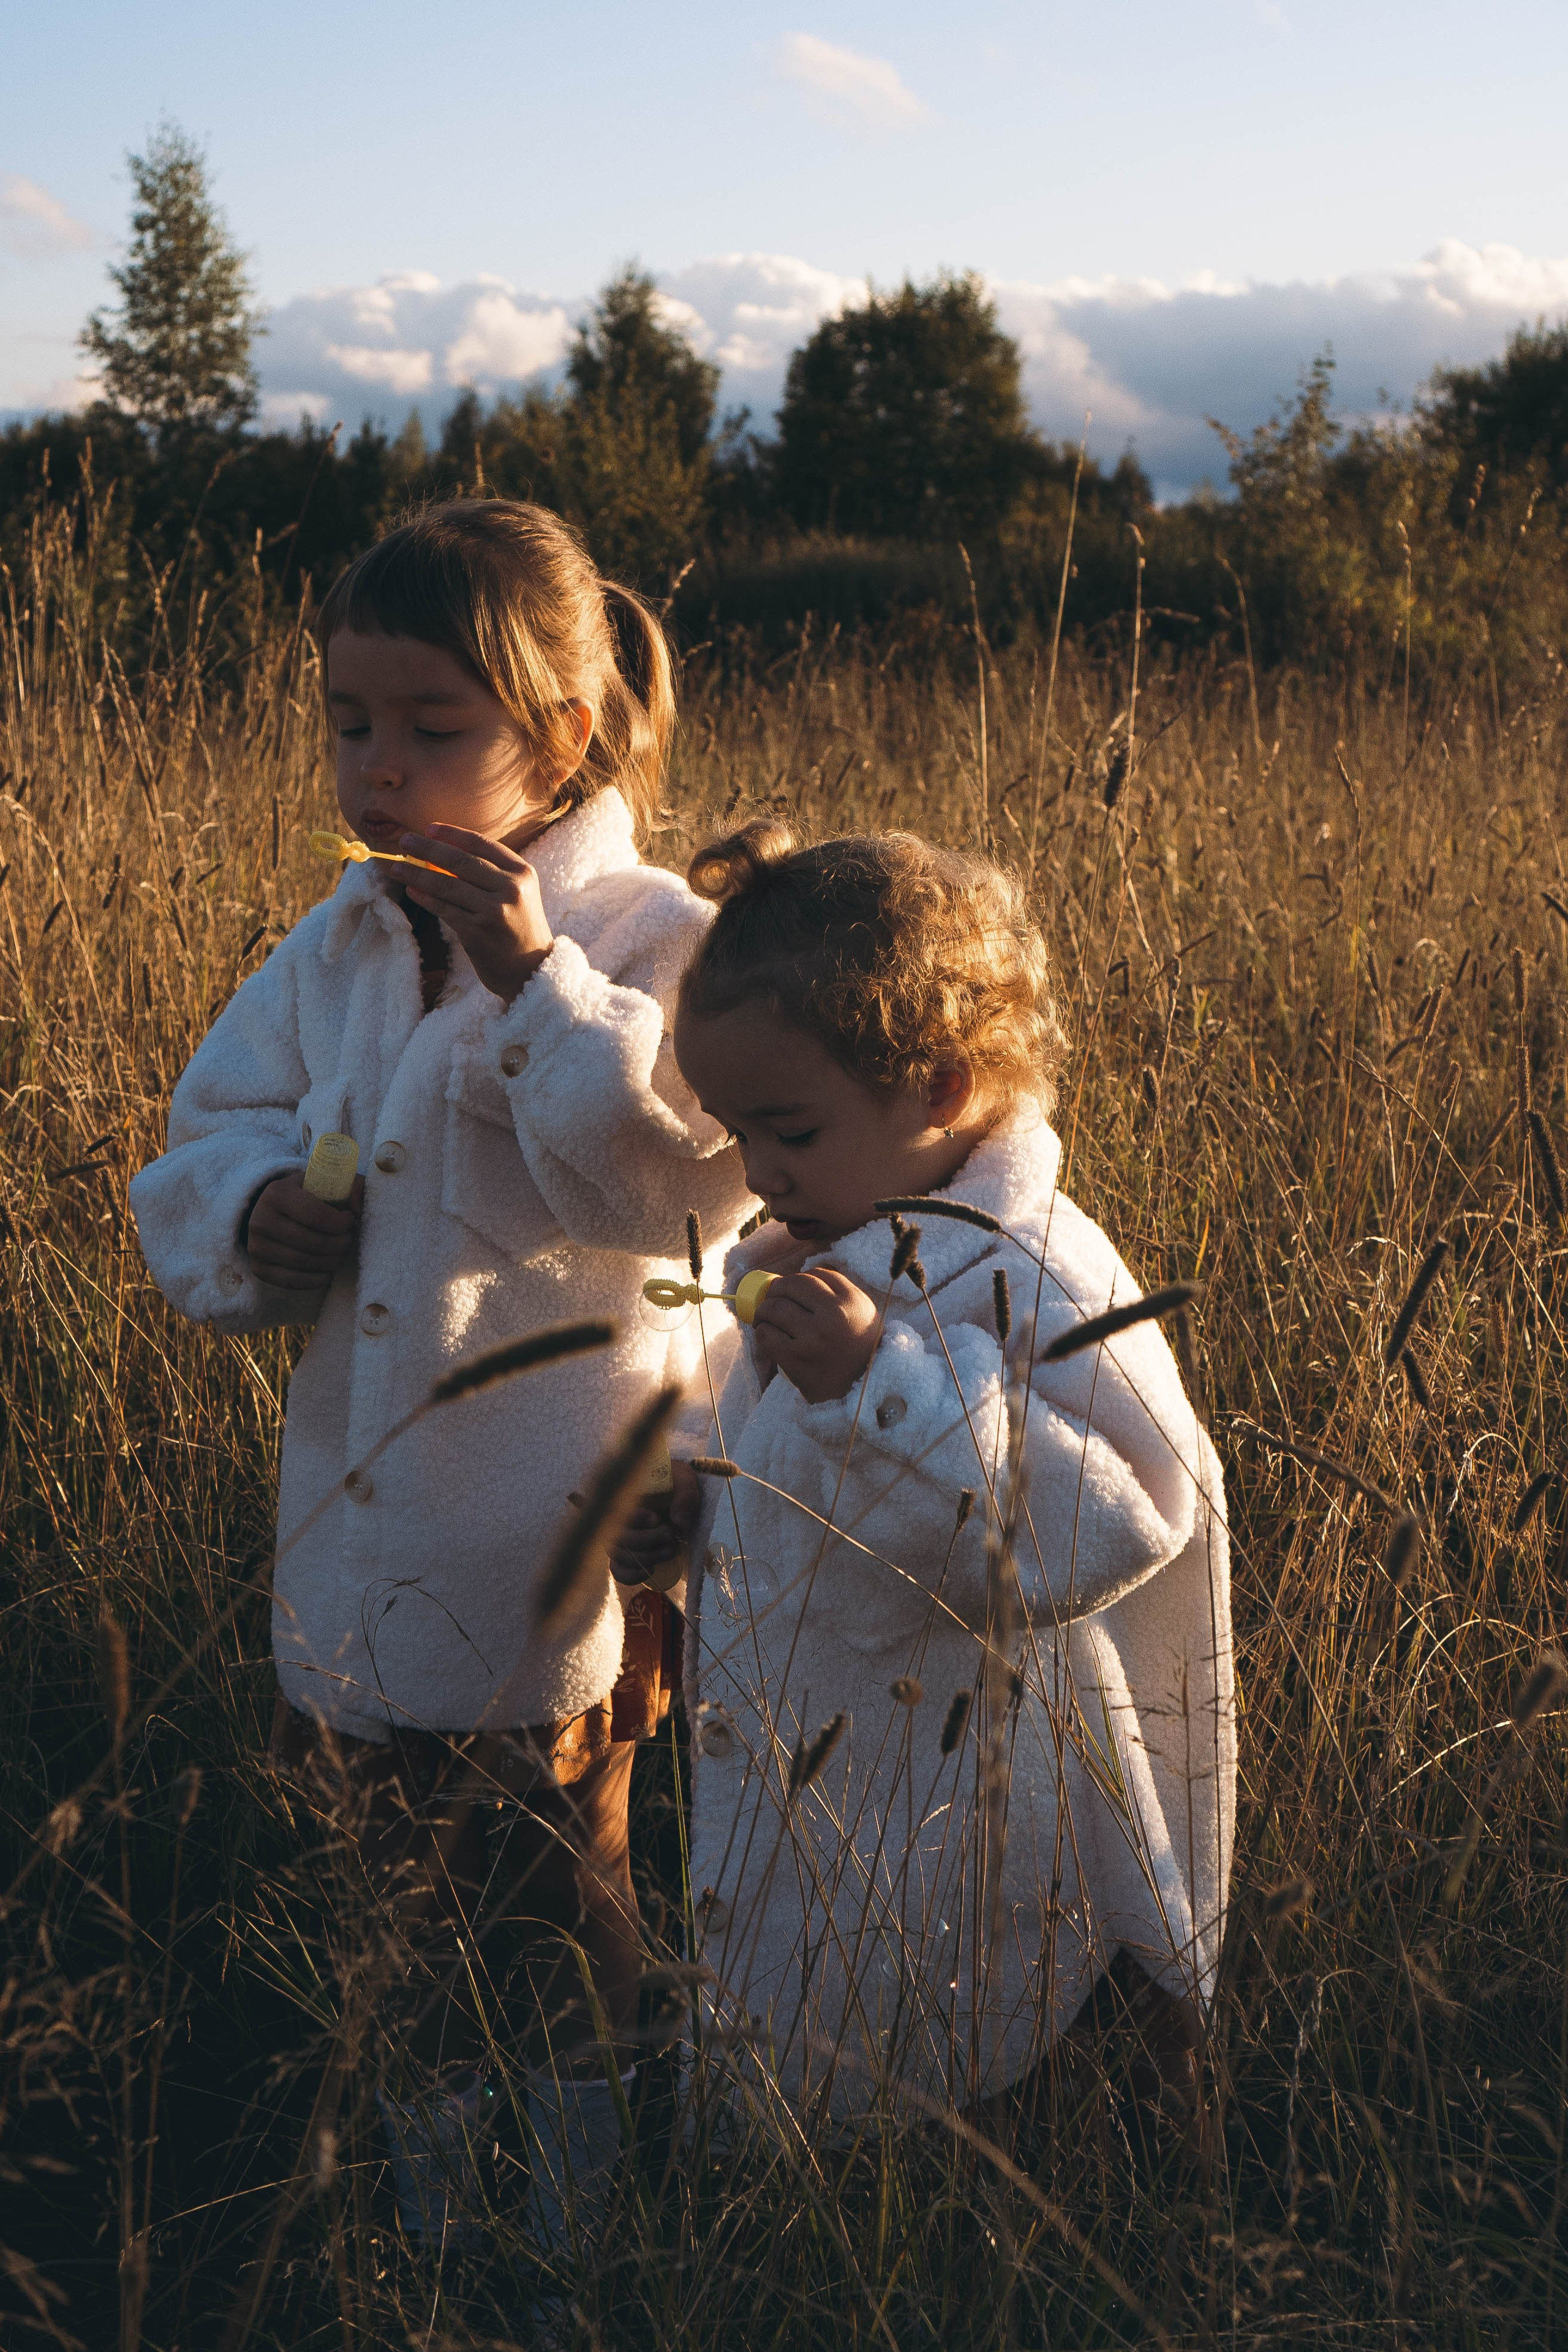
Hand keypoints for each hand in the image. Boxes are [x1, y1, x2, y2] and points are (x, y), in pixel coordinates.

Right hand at [245, 1172, 363, 1290]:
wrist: (275, 1211)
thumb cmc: (308, 1196)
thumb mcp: (327, 1182)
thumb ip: (352, 1187)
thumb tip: (358, 1211)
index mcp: (277, 1193)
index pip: (315, 1215)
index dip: (340, 1223)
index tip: (350, 1220)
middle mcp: (260, 1219)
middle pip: (312, 1243)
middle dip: (340, 1245)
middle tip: (348, 1240)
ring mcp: (256, 1246)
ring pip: (304, 1263)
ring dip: (332, 1262)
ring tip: (341, 1253)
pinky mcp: (258, 1268)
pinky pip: (292, 1281)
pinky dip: (316, 1280)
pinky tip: (328, 1271)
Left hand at [398, 823, 553, 1003]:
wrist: (532, 970)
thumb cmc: (518, 927)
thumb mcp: (517, 893)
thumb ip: (491, 872)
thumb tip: (444, 852)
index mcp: (522, 872)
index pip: (482, 844)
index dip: (452, 834)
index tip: (429, 828)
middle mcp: (511, 888)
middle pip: (461, 861)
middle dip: (428, 848)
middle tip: (405, 841)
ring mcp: (494, 911)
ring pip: (447, 886)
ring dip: (418, 874)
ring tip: (397, 867)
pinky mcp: (478, 933)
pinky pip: (445, 910)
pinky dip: (425, 898)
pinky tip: (412, 890)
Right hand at [608, 1457, 701, 1581]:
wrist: (673, 1492)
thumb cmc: (673, 1482)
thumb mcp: (683, 1479)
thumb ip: (685, 1495)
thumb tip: (680, 1522)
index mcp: (624, 1495)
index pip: (616, 1511)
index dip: (636, 1519)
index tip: (657, 1518)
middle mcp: (615, 1517)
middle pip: (618, 1538)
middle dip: (648, 1541)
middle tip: (671, 1535)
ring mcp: (619, 1537)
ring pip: (618, 1556)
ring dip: (646, 1558)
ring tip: (670, 1551)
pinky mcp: (626, 1553)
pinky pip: (618, 1571)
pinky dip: (633, 1576)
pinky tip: (652, 1570)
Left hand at [752, 1266, 880, 1402]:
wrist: (862, 1388)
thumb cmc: (858, 1345)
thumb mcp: (861, 1310)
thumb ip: (837, 1289)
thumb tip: (796, 1276)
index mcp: (851, 1301)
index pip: (813, 1275)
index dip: (795, 1279)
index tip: (788, 1288)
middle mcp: (833, 1317)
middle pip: (790, 1286)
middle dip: (775, 1289)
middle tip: (771, 1298)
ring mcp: (813, 1339)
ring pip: (774, 1308)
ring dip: (763, 1309)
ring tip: (764, 1315)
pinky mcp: (797, 1360)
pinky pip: (766, 1335)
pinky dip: (761, 1331)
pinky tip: (767, 1333)